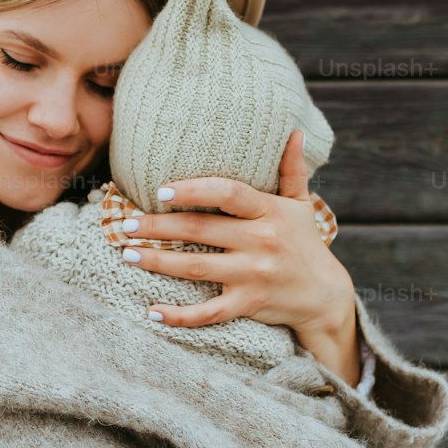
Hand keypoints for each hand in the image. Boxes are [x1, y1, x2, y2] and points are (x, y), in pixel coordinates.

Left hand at [118, 130, 359, 379]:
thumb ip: (292, 170)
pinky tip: (152, 312)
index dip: (193, 190)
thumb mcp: (300, 205)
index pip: (228, 194)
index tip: (160, 192)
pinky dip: (179, 315)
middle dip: (157, 226)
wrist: (325, 296)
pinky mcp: (247, 304)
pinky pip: (208, 313)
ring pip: (195, 268)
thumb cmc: (305, 244)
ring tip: (127, 254)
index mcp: (269, 212)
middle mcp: (260, 242)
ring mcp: (252, 275)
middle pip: (200, 230)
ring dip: (156, 261)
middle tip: (123, 224)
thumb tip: (294, 132)